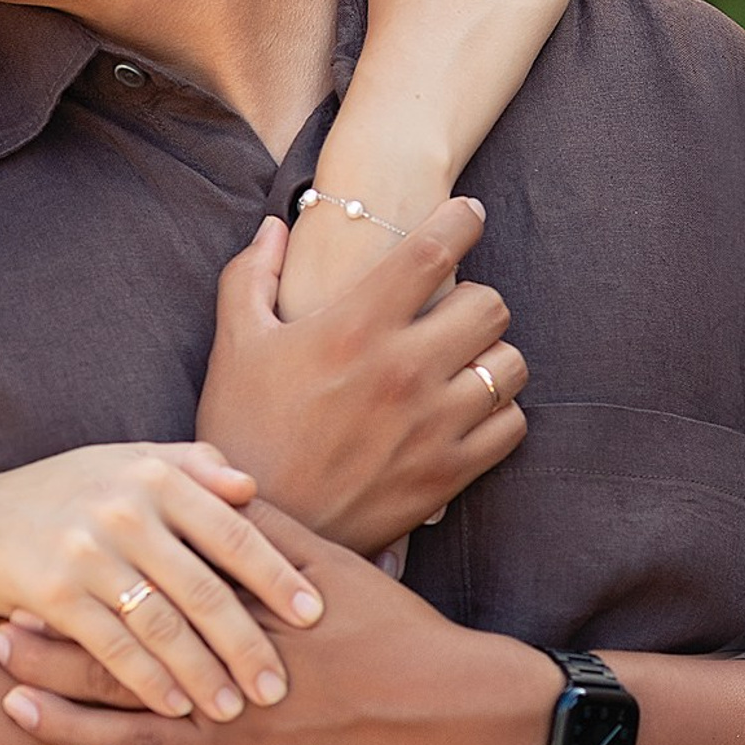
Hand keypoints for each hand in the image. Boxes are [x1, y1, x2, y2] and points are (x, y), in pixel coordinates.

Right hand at [0, 442, 322, 723]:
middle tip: (280, 687)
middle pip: (204, 588)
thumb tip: (252, 485)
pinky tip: (175, 707)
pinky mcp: (53, 593)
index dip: (276, 577)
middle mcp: (123, 509)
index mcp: (154, 476)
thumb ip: (193, 468)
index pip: (233, 532)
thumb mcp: (129, 466)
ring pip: (161, 625)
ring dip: (201, 674)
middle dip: (246, 643)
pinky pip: (113, 646)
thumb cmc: (74, 497)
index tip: (314, 617)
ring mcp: (86, 551)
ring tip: (234, 710)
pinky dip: (147, 680)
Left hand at [0, 514, 556, 744]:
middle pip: (126, 670)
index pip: (148, 603)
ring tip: (11, 706)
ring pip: (135, 740)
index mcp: (248, 624)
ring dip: (68, 724)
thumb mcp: (332, 571)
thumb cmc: (398, 634)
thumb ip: (264, 536)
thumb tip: (212, 488)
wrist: (457, 719)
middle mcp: (237, 687)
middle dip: (54, 656)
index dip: (86, 594)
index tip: (32, 576)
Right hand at [195, 199, 525, 554]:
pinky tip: (465, 410)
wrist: (263, 529)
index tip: (468, 216)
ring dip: (491, 355)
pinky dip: (497, 412)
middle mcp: (404, 369)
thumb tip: (274, 227)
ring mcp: (433, 424)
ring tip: (461, 361)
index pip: (436, 250)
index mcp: (354, 327)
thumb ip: (250, 277)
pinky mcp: (448, 472)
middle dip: (474, 297)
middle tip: (451, 308)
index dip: (462, 221)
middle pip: (490, 304)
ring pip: (509, 364)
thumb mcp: (234, 346)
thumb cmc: (241, 430)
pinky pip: (510, 424)